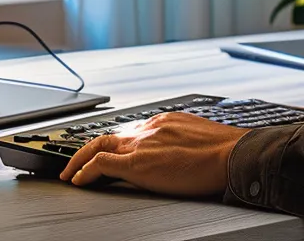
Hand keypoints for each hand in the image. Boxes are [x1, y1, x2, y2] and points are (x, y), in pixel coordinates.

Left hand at [59, 112, 247, 196]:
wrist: (234, 155)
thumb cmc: (226, 152)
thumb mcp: (198, 139)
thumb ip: (180, 143)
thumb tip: (179, 156)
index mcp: (165, 121)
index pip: (131, 131)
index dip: (116, 144)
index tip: (109, 153)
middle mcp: (149, 128)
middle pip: (109, 135)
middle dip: (88, 148)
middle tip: (77, 161)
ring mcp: (142, 143)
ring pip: (98, 145)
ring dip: (79, 160)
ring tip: (70, 173)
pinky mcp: (138, 162)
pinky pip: (100, 164)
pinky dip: (85, 171)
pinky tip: (79, 181)